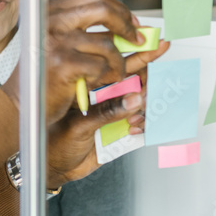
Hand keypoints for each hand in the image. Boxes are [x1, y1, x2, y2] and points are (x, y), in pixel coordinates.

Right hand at [1, 0, 152, 124]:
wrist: (23, 103)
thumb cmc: (47, 75)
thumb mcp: (65, 45)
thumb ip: (93, 33)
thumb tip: (135, 26)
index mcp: (50, 11)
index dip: (120, 10)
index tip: (132, 24)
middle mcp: (51, 21)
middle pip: (103, 10)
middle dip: (127, 26)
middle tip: (138, 41)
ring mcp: (56, 42)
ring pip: (108, 46)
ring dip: (118, 64)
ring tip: (113, 75)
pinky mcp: (63, 63)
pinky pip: (102, 67)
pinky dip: (105, 78)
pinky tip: (94, 83)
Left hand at [46, 37, 170, 185]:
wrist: (56, 167)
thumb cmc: (55, 141)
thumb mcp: (79, 125)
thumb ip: (106, 112)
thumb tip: (133, 99)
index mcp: (91, 87)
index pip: (117, 66)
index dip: (138, 56)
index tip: (156, 47)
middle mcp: (105, 98)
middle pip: (136, 81)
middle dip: (151, 80)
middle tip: (159, 83)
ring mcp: (114, 114)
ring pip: (142, 103)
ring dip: (146, 107)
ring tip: (135, 116)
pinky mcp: (121, 131)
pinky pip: (141, 124)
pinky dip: (144, 126)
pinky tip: (134, 129)